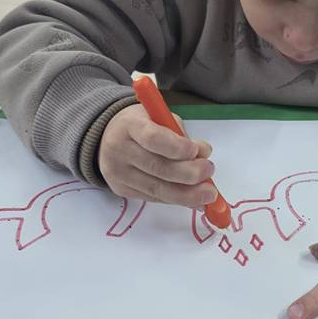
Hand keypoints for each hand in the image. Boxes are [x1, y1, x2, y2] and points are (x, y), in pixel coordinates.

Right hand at [98, 104, 215, 207]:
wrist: (108, 137)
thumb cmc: (142, 125)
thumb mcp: (161, 118)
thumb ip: (181, 135)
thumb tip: (203, 156)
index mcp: (130, 125)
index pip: (153, 138)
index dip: (177, 148)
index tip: (197, 151)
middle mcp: (120, 150)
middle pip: (156, 167)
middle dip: (188, 174)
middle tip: (209, 172)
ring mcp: (118, 173)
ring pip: (156, 189)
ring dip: (187, 194)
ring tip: (208, 194)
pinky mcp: (122, 190)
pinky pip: (154, 198)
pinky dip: (177, 200)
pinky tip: (195, 200)